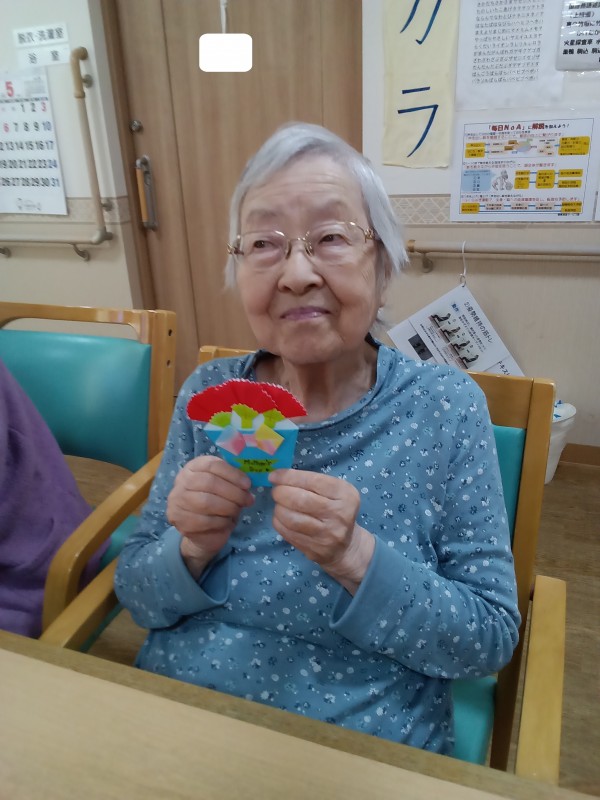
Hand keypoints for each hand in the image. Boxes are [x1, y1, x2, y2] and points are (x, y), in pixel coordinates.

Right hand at [167, 456, 253, 577]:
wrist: (202, 530)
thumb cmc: (216, 502)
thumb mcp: (224, 485)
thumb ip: (232, 479)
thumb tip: (248, 482)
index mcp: (193, 467)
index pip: (212, 465)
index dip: (232, 474)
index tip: (248, 484)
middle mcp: (182, 481)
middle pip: (209, 482)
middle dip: (233, 492)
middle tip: (248, 500)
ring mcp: (177, 500)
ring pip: (207, 502)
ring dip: (228, 507)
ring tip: (238, 510)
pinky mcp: (180, 520)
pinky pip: (204, 520)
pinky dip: (221, 521)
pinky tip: (227, 521)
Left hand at [269, 469, 374, 593]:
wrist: (346, 547)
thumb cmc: (336, 511)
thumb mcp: (335, 492)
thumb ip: (312, 482)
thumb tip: (280, 476)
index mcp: (345, 495)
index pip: (313, 481)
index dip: (289, 477)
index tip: (274, 476)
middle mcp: (338, 514)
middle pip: (299, 500)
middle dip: (281, 492)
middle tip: (276, 491)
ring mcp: (326, 534)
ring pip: (291, 518)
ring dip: (278, 508)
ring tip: (280, 505)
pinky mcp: (314, 549)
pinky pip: (287, 532)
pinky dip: (278, 521)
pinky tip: (282, 517)